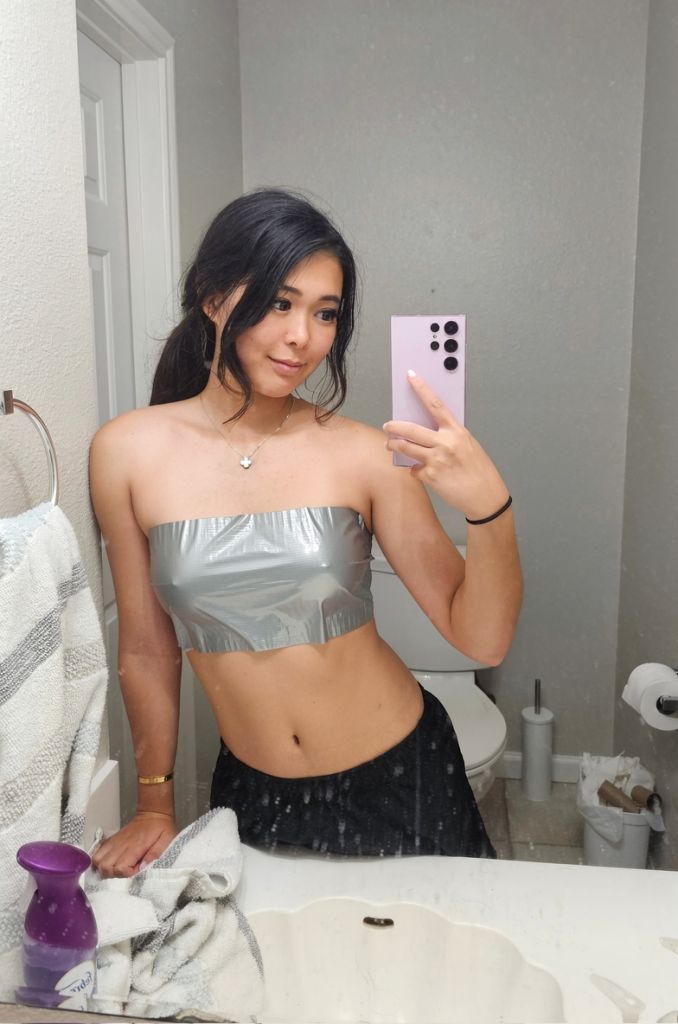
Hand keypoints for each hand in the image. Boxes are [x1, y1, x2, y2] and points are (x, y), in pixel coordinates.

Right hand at [91, 811, 177, 878]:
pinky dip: (99, 860)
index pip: (120, 868)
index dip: (127, 873)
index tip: (136, 869)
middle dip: (114, 874)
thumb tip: (142, 867)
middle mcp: (121, 845)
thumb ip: (155, 854)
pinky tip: (110, 862)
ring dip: (104, 868)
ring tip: (117, 867)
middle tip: (126, 870)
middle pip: (105, 867)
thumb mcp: (166, 840)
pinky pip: (97, 852)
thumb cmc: (160, 828)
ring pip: (97, 860)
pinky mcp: (111, 840)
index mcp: (135, 847)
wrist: (152, 813)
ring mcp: (114, 842)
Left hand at [383, 372, 509, 519]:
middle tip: (387, 426)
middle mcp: (446, 442)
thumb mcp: (468, 446)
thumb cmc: (479, 470)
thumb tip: (427, 432)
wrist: (485, 496)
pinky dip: (415, 470)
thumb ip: (448, 437)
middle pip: (411, 429)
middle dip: (394, 426)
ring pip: (406, 448)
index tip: (411, 376)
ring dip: (394, 445)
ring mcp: (437, 459)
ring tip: (390, 445)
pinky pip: (414, 469)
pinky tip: (421, 472)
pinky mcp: (431, 476)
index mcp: (457, 431)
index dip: (421, 389)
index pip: (435, 404)